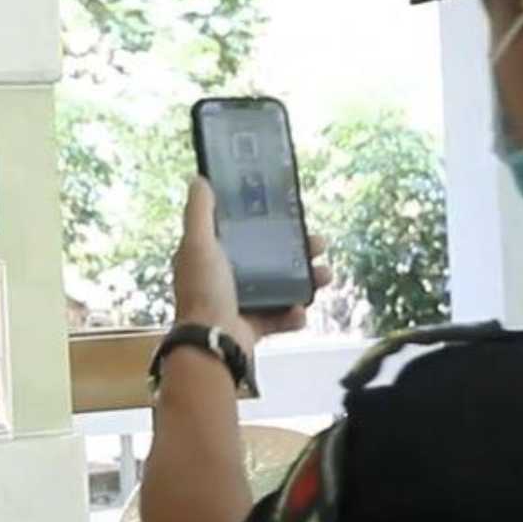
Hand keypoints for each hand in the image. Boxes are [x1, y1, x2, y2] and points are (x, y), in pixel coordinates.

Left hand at [172, 177, 332, 348]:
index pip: (241, 232)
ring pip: (281, 286)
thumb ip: (199, 211)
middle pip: (269, 258)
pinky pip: (282, 317)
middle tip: (318, 244)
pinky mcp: (255, 325)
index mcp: (210, 256)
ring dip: (305, 280)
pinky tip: (301, 310)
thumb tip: (199, 179)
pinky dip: (294, 315)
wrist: (214, 342)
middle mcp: (225, 278)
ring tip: (323, 275)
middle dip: (297, 251)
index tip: (288, 215)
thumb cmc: (204, 291)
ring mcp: (241, 303)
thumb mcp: (198, 243)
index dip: (265, 222)